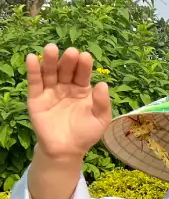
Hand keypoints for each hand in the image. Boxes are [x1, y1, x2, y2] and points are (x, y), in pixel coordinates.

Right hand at [26, 45, 111, 161]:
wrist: (66, 150)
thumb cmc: (86, 133)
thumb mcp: (100, 119)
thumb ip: (102, 103)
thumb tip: (104, 84)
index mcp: (83, 90)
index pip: (83, 74)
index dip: (84, 66)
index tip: (85, 56)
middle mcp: (66, 87)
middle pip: (66, 70)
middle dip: (68, 61)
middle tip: (71, 52)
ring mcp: (50, 91)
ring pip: (50, 73)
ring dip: (50, 60)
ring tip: (51, 48)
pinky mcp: (36, 98)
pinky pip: (34, 82)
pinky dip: (33, 70)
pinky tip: (33, 58)